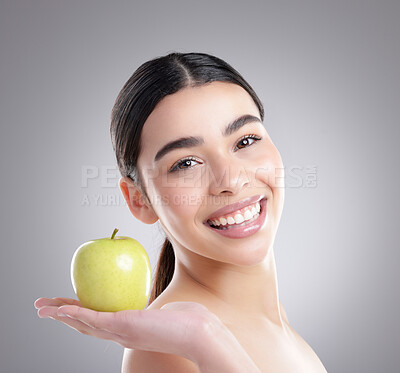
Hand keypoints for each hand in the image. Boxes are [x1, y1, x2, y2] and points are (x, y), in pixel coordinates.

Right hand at [34, 297, 260, 371]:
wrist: (199, 332)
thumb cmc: (188, 320)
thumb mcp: (166, 312)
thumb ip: (157, 310)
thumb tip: (157, 303)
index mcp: (128, 330)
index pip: (98, 323)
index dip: (80, 316)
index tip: (67, 306)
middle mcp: (120, 334)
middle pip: (84, 326)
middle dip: (62, 316)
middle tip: (42, 309)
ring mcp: (120, 332)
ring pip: (83, 324)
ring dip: (61, 315)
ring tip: (42, 308)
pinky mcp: (123, 326)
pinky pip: (93, 319)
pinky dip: (75, 314)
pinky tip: (61, 308)